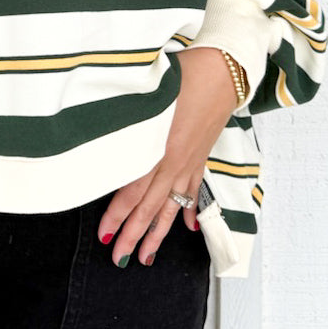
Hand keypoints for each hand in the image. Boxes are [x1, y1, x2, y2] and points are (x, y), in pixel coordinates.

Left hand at [97, 47, 238, 266]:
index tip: (104, 235)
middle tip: (119, 258)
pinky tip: (188, 229)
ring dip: (158, 234)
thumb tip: (104, 135)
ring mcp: (190, 161)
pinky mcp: (201, 156)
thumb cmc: (183, 75)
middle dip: (133, 235)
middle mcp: (174, 162)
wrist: (223, 70)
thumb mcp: (148, 96)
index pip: (132, 191)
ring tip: (146, 257)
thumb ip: (128, 121)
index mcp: (158, 148)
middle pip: (150, 207)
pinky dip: (189, 211)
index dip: (117, 215)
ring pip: (171, 207)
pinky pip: (192, 191)